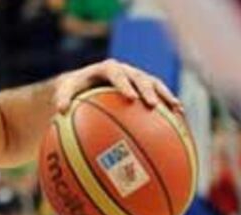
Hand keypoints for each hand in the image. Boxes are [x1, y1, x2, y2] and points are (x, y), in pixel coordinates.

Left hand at [54, 58, 181, 113]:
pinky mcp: (144, 88)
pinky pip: (159, 96)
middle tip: (152, 105)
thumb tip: (60, 111)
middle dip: (147, 91)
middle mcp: (126, 71)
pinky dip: (168, 104)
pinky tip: (180, 118)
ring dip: (165, 96)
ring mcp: (137, 78)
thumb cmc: (74, 88)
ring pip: (155, 85)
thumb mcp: (65, 90)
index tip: (129, 98)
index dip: (124, 84)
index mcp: (107, 68)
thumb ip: (62, 98)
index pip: (117, 73)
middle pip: (140, 78)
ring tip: (175, 109)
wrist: (85, 82)